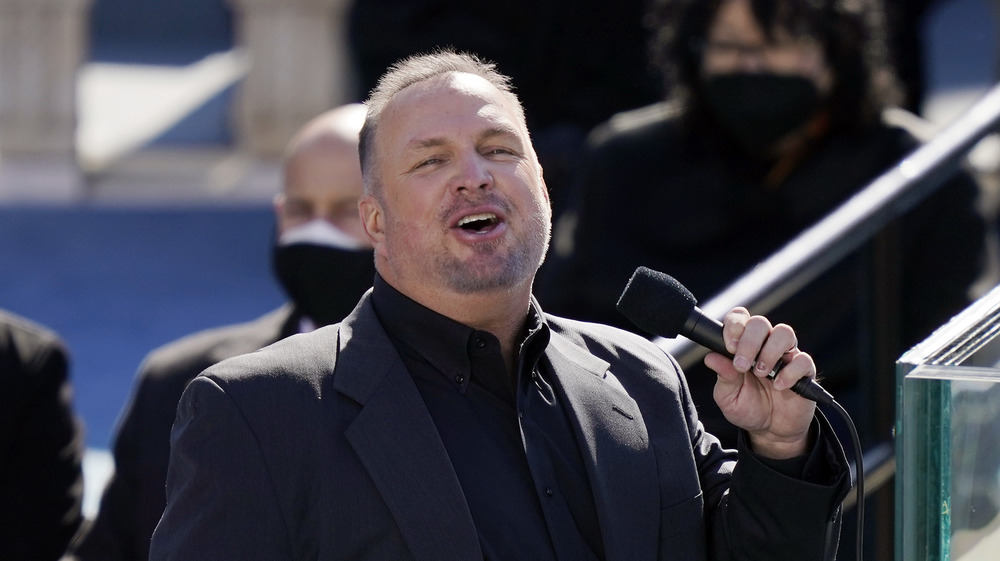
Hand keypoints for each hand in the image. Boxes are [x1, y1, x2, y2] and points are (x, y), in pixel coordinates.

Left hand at [703, 307, 815, 458]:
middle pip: (760, 322)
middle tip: (742, 365)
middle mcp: (765, 345)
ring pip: (784, 332)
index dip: (734, 326)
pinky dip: (789, 372)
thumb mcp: (728, 396)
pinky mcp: (804, 370)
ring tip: (761, 374)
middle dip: (749, 342)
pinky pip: (803, 360)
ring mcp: (786, 355)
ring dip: (769, 352)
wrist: (771, 431)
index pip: (739, 319)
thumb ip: (723, 376)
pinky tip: (779, 386)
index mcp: (743, 346)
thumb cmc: (748, 407)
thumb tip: (711, 358)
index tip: (729, 347)